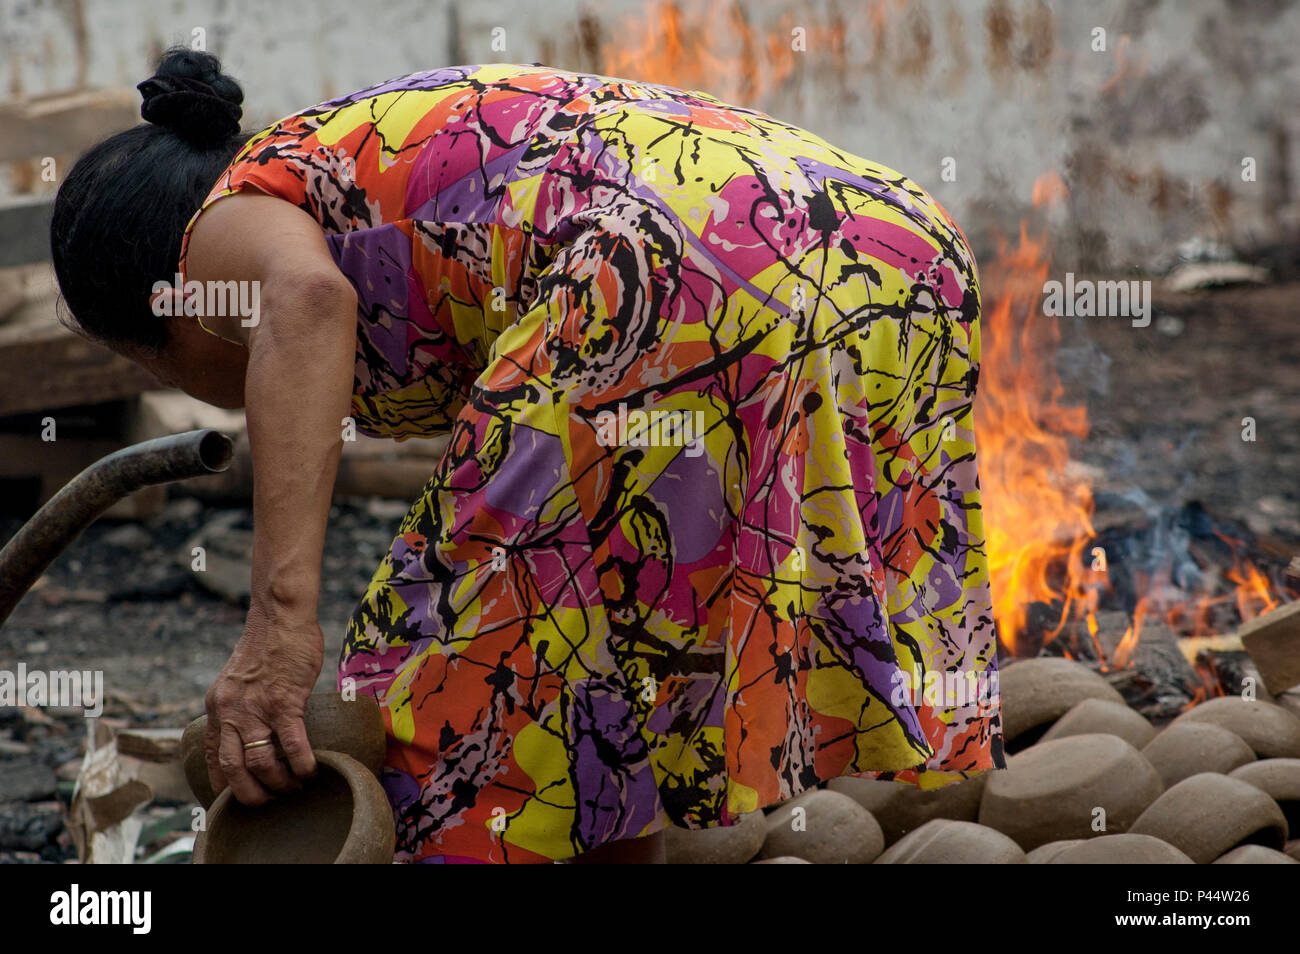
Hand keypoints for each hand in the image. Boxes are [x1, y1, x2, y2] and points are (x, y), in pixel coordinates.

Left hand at [203, 598, 323, 805]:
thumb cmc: (268, 645)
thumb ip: (240, 706)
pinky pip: (292, 744)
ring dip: (279, 783)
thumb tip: (253, 732)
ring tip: (295, 786)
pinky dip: (302, 764)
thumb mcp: (239, 680)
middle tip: (270, 801)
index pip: (214, 760)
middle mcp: (231, 712)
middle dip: (252, 796)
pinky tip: (312, 770)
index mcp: (218, 708)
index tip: (240, 801)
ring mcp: (257, 708)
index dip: (225, 787)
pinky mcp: (285, 701)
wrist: (280, 616)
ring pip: (260, 763)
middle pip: (234, 771)